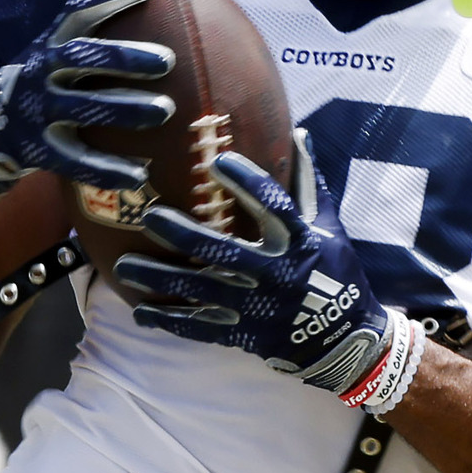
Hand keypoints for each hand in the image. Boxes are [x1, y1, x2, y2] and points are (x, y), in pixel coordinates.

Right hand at [0, 0, 175, 204]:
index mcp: (49, 44)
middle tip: (166, 61)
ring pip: (84, 107)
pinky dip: (108, 170)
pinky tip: (140, 175)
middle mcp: (40, 72)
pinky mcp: (38, 151)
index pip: (78, 11)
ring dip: (125, 108)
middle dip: (124, 57)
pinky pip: (77, 162)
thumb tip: (152, 16)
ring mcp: (37, 112)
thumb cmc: (41, 85)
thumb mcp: (52, 55)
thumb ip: (90, 42)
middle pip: (81, 58)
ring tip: (166, 110)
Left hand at [113, 149, 427, 409]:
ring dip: (162, 278)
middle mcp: (276, 274)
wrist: (347, 341)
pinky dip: (169, 319)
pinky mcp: (245, 334)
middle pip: (225, 252)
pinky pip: (201, 327)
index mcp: (299, 242)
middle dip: (184, 235)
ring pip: (203, 291)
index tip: (216, 162)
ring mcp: (258, 308)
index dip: (246, 184)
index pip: (273, 207)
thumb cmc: (336, 274)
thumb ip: (308, 183)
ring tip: (125, 265)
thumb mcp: (330, 228)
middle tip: (150, 216)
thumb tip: (298, 132)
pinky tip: (140, 309)